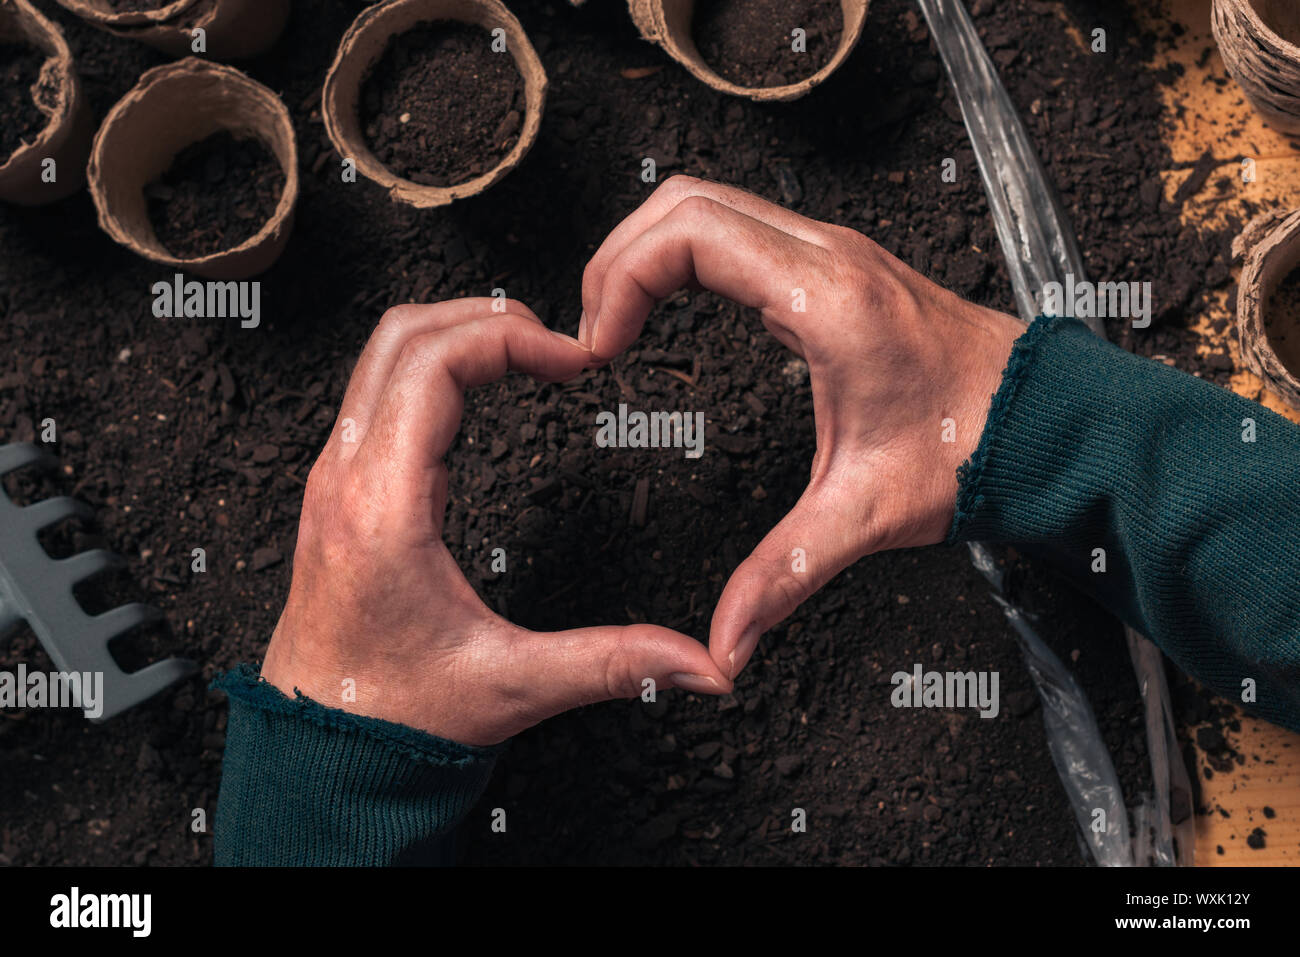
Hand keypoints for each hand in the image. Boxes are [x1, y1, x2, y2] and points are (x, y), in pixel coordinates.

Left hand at [261, 299, 731, 746]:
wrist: (319, 746)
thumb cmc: (395, 715)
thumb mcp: (513, 686)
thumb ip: (612, 664)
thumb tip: (701, 665)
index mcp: (383, 508)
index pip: (433, 364)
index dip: (511, 339)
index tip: (573, 360)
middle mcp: (346, 478)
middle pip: (403, 334)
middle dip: (488, 319)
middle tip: (557, 345)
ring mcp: (335, 477)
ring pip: (383, 354)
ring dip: (457, 334)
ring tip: (529, 355)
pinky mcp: (341, 487)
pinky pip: (378, 388)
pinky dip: (433, 366)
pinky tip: (484, 391)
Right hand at [580, 176, 1022, 679]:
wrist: (1047, 419)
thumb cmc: (974, 447)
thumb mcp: (865, 515)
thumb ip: (783, 576)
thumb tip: (724, 641)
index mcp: (825, 297)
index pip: (687, 236)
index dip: (620, 281)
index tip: (600, 349)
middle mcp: (826, 256)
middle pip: (683, 202)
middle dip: (618, 260)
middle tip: (596, 334)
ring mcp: (832, 252)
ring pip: (707, 204)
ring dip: (649, 252)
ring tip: (619, 321)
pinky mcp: (835, 268)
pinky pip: (737, 228)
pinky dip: (685, 256)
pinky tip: (672, 310)